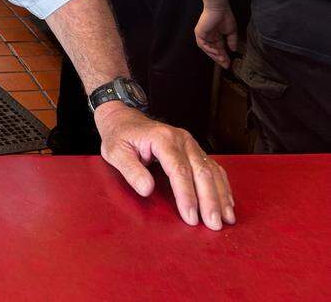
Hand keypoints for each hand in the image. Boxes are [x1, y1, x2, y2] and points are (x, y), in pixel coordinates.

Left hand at [95, 103, 234, 230]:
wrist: (123, 118)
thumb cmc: (118, 136)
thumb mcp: (115, 152)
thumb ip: (131, 170)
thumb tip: (147, 190)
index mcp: (162, 138)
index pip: (179, 170)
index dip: (186, 195)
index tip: (190, 217)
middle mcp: (181, 139)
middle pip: (201, 172)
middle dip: (209, 200)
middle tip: (213, 224)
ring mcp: (190, 143)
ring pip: (211, 170)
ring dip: (220, 195)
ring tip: (226, 218)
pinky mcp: (194, 149)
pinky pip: (213, 167)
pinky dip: (222, 186)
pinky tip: (227, 202)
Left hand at [195, 5, 238, 67]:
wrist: (219, 8)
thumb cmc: (225, 17)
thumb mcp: (231, 31)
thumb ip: (231, 41)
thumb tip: (234, 50)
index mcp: (214, 36)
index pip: (218, 49)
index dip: (223, 56)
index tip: (229, 64)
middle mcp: (207, 37)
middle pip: (212, 50)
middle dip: (219, 58)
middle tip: (225, 64)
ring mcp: (202, 35)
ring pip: (206, 49)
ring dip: (214, 55)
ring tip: (222, 59)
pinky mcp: (199, 33)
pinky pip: (202, 44)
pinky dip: (208, 49)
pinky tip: (216, 52)